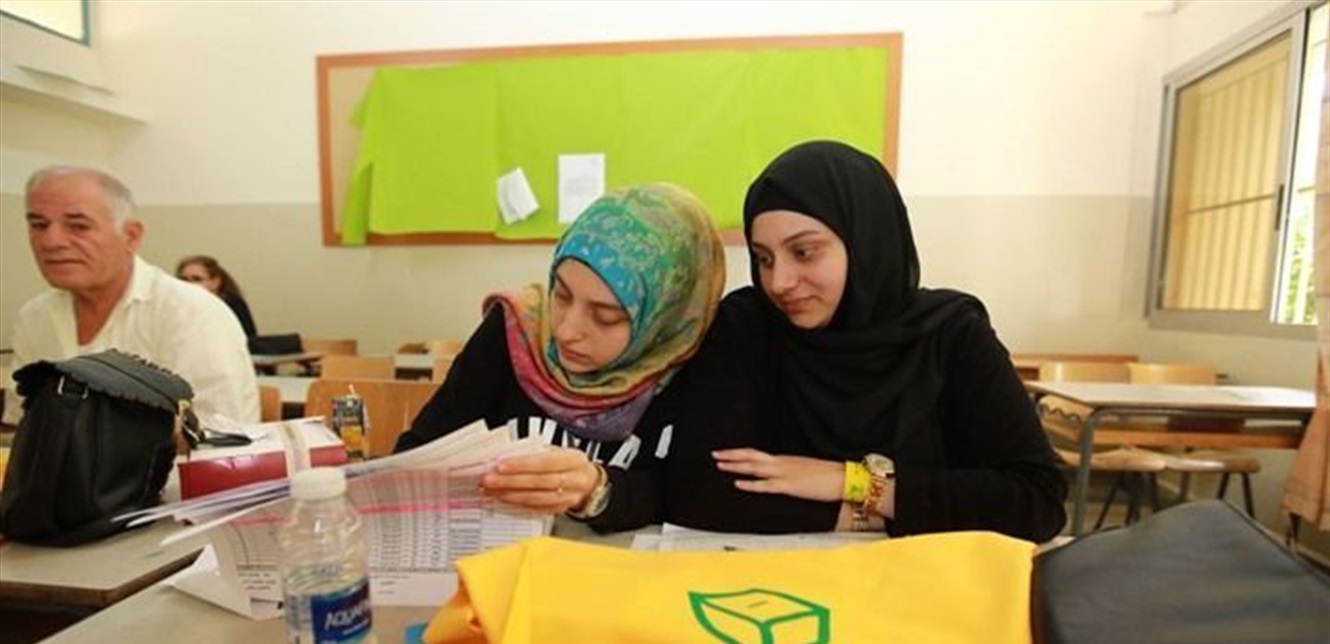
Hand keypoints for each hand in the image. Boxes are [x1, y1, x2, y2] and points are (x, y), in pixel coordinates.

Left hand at [480, 448, 598, 513]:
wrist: (589, 483)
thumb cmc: (569, 463)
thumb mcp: (559, 451)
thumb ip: (536, 452)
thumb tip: (506, 455)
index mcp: (573, 460)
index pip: (545, 462)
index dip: (522, 465)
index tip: (500, 465)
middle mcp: (573, 480)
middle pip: (539, 482)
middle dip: (510, 481)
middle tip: (488, 480)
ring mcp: (568, 498)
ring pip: (535, 498)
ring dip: (509, 495)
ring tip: (490, 491)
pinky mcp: (559, 510)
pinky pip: (535, 509)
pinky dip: (516, 505)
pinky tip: (502, 500)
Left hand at [712, 448, 843, 502]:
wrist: (844, 478)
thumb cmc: (827, 476)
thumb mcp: (804, 470)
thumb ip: (789, 472)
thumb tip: (777, 476)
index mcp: (785, 460)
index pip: (758, 454)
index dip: (741, 453)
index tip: (727, 453)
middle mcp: (782, 463)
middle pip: (752, 456)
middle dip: (732, 455)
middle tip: (715, 454)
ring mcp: (785, 473)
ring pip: (755, 467)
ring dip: (736, 466)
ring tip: (720, 465)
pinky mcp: (790, 486)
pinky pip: (766, 485)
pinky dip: (750, 484)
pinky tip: (738, 484)